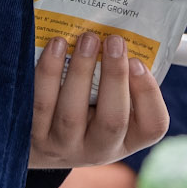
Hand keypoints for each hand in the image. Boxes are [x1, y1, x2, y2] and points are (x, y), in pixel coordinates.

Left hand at [30, 33, 168, 169]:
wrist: (40, 140)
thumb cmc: (87, 109)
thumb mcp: (112, 103)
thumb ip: (124, 79)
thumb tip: (124, 37)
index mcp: (128, 139)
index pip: (152, 126)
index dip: (148, 94)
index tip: (138, 61)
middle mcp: (99, 150)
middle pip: (112, 121)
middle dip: (114, 77)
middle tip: (114, 40)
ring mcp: (64, 147)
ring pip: (71, 114)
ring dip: (80, 71)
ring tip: (86, 38)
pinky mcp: (34, 138)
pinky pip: (40, 105)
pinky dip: (48, 73)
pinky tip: (56, 47)